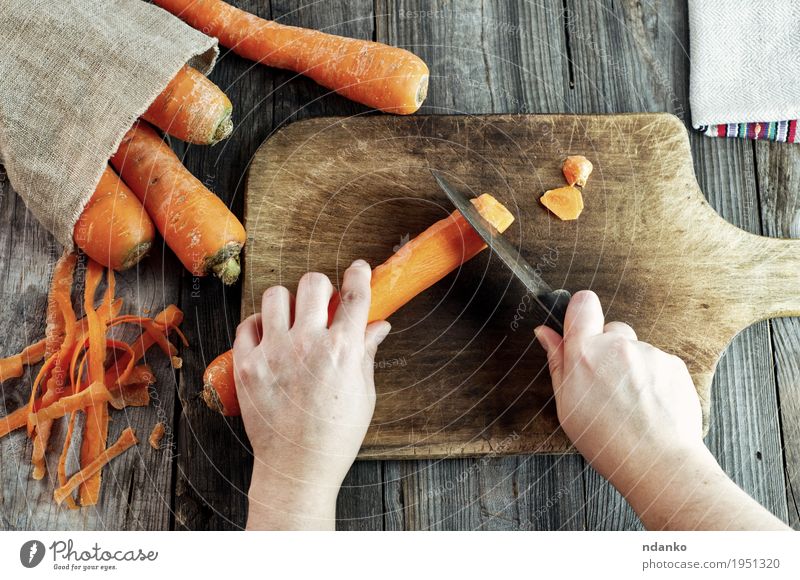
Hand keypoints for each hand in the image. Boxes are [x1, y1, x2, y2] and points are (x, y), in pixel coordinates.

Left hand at [233, 260, 389, 529]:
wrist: (297, 469)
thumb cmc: (336, 435)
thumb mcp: (363, 393)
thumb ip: (367, 352)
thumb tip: (379, 325)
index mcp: (342, 350)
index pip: (355, 294)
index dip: (359, 274)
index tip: (358, 269)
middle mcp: (307, 344)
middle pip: (313, 283)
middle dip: (322, 286)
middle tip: (322, 303)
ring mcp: (273, 353)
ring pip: (275, 296)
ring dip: (288, 302)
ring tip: (292, 319)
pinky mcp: (247, 365)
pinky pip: (247, 324)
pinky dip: (259, 324)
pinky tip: (269, 336)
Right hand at [534, 290, 702, 486]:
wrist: (659, 462)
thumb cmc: (607, 440)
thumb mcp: (567, 404)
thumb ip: (557, 362)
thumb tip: (546, 333)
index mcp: (585, 354)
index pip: (583, 304)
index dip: (581, 312)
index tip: (580, 329)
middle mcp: (618, 346)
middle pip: (611, 330)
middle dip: (607, 349)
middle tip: (606, 385)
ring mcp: (649, 353)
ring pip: (635, 349)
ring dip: (631, 367)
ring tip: (631, 403)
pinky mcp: (673, 364)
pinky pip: (657, 362)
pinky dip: (653, 378)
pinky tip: (650, 405)